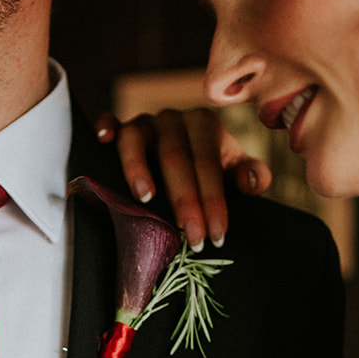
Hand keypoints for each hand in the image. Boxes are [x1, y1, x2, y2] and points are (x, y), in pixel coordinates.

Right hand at [95, 107, 271, 250]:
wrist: (186, 153)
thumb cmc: (208, 169)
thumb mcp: (232, 171)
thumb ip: (248, 175)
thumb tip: (255, 180)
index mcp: (203, 125)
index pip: (207, 163)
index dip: (213, 200)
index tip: (216, 236)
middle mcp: (173, 119)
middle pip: (174, 157)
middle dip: (185, 200)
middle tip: (192, 238)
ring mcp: (144, 122)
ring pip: (136, 139)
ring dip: (138, 167)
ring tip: (145, 199)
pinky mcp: (120, 127)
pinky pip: (109, 120)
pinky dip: (105, 126)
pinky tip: (103, 140)